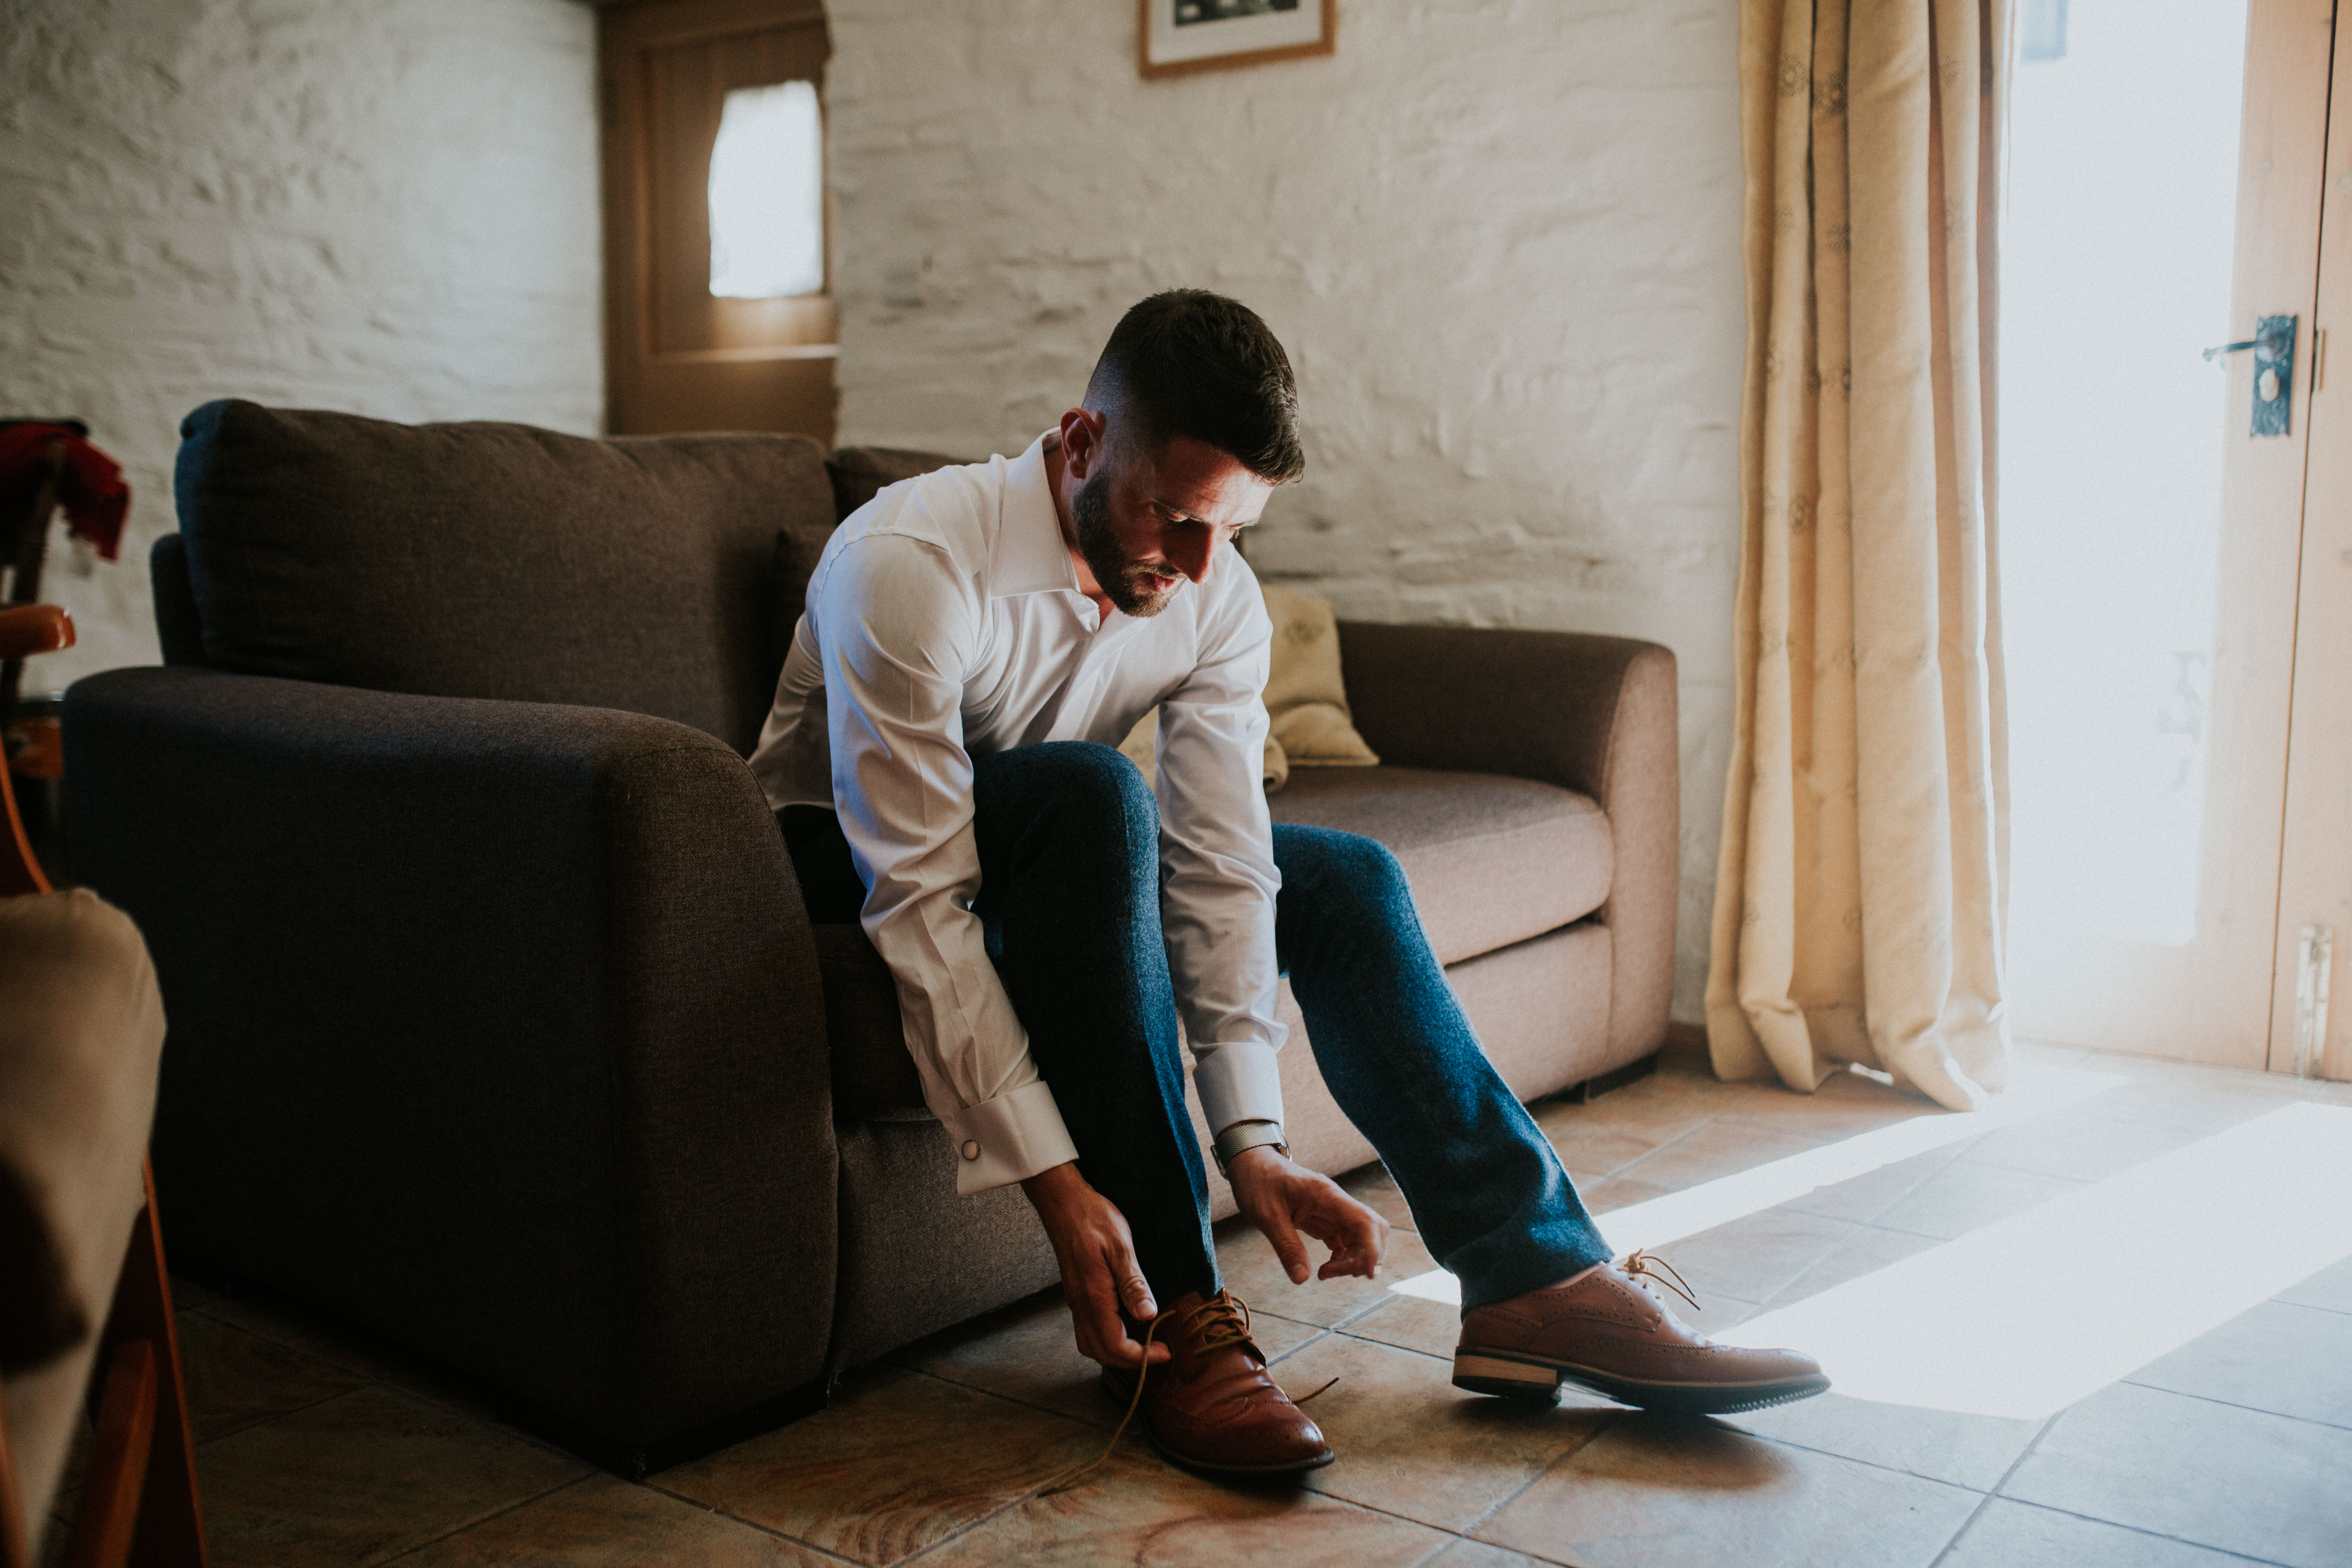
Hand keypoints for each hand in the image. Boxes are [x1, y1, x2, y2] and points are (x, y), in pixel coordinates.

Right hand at [1020, 1162, 1172, 1370]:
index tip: (1166, 1352)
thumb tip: (1148, 1315)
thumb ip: (1133, 1283)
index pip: (1115, 1346)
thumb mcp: (1120, 1246)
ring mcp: (1076, 1301)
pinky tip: (1126, 1324)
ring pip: (1091, 1344)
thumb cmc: (1092, 1218)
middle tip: (1159, 1352)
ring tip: (1144, 1344)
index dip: (1142, 1356)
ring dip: (1116, 1352)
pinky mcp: (1076, 1294)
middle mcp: (1081, 1305)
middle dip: (1130, 1361)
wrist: (1063, 1203)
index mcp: (1094, 1296)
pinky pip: (1088, 1329)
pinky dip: (1107, 1338)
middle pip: (1101, 1353)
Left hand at [1226, 1146, 1388, 1284]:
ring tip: (1323, 1273)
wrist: (1251, 1165)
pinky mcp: (1324, 1220)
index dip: (1374, 1249)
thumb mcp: (1266, 1216)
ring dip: (1351, 1261)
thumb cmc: (1258, 1183)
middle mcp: (1336, 1203)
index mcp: (1327, 1196)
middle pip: (1371, 1232)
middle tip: (1331, 1273)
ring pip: (1360, 1239)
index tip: (1367, 1274)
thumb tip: (1302, 1279)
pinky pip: (1345, 1241)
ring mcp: (1332, 1212)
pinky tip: (1323, 1268)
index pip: (1366, 1221)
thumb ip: (1286, 1246)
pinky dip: (1342, 1258)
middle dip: (1363, 1258)